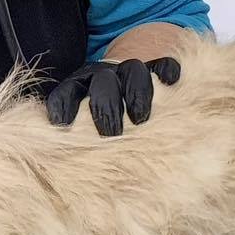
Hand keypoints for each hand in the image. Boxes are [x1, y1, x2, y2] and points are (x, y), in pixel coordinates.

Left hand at [45, 57, 180, 135]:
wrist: (117, 84)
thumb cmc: (95, 118)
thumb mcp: (80, 126)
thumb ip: (74, 140)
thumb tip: (66, 170)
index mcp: (79, 86)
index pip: (67, 92)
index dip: (64, 106)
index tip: (64, 126)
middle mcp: (103, 76)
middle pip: (103, 83)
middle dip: (106, 108)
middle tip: (110, 134)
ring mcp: (128, 71)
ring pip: (133, 70)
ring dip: (136, 93)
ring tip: (139, 119)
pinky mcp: (154, 70)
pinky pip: (163, 64)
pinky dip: (167, 71)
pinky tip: (171, 83)